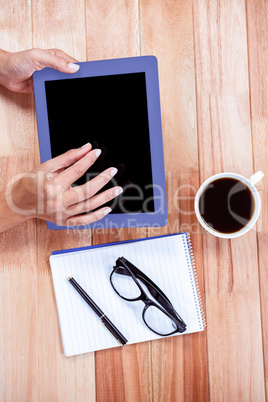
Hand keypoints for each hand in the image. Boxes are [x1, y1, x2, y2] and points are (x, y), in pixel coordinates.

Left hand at [0, 48, 79, 92]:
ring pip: (64, 86)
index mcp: (56, 56)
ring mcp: (50, 77)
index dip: (82, 71)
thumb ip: (56, 62)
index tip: (87, 79)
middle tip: (82, 91)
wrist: (4, 74)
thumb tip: (73, 68)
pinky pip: (55, 92)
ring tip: (70, 94)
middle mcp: (55, 67)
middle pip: (71, 76)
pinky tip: (60, 98)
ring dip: (66, 90)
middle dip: (76, 83)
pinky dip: (57, 95)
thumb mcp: (38, 57)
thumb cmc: (17, 61)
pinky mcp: (45, 86)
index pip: (74, 63)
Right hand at [2, 143, 122, 229]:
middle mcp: (57, 202)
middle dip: (102, 180)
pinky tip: (107, 208)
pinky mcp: (63, 222)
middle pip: (86, 191)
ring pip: (88, 207)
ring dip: (105, 198)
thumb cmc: (33, 182)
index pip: (75, 171)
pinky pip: (83, 221)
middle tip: (113, 171)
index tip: (98, 152)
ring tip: (117, 189)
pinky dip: (97, 216)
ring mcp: (61, 214)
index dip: (88, 160)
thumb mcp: (47, 166)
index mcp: (52, 185)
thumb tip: (87, 148)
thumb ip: (68, 157)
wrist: (21, 201)